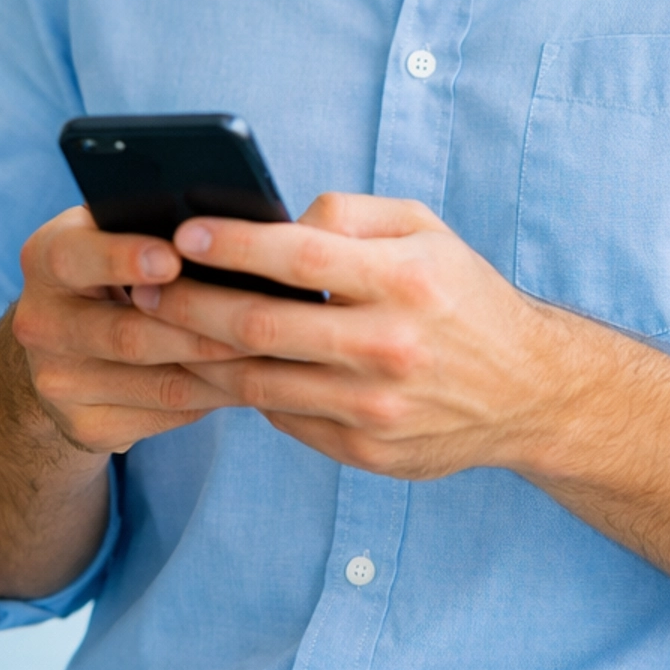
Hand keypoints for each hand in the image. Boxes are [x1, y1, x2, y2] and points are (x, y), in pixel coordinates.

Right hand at [11, 205, 253, 454]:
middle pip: (128, 333)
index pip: (75, 257)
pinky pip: (165, 414)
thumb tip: (225, 225)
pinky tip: (248, 380)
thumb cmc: (113, 267)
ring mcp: (58, 382)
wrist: (64, 343)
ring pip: (157, 383)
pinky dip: (213, 397)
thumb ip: (148, 226)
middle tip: (260, 317)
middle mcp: (40, 323)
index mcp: (45, 258)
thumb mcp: (111, 233)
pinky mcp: (85, 426)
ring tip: (272, 351)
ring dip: (221, 369)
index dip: (123, 259)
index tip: (173, 259)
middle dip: (201, 327)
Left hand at [136, 192, 548, 478]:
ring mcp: (377, 410)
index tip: (181, 230)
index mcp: (406, 281)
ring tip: (155, 329)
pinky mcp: (368, 454)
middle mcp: (391, 347)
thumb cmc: (462, 296)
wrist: (529, 393)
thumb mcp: (425, 231)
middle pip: (263, 325)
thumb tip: (276, 220)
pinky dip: (239, 392)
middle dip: (190, 302)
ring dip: (196, 355)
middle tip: (141, 284)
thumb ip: (349, 215)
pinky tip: (206, 368)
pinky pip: (284, 418)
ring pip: (259, 382)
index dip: (235, 243)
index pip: (302, 256)